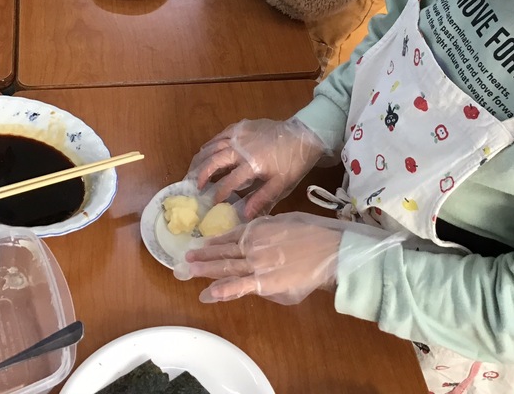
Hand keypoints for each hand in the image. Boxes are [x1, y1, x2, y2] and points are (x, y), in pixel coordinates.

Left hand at [175, 212, 342, 303]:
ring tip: (187, 272)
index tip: (201, 245)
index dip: (214, 242)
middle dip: (202, 256)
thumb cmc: (313, 232)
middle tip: (185, 259)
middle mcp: (252, 245)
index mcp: (257, 228)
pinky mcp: (264, 282)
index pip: (230, 236)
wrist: (328, 247)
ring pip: (225, 267)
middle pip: (222, 252)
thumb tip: (257, 232)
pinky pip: (240, 286)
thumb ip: (268, 226)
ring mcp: (256, 263)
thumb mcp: (286, 219)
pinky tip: (208, 294)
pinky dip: (223, 290)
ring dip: (205, 270)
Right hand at [187, 118, 330, 219]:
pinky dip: (211, 143)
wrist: (303, 135)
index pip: (228, 182)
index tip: (213, 203)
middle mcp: (241, 148)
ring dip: (202, 158)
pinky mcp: (242, 126)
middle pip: (214, 161)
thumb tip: (243, 215)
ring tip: (194, 169)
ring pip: (214, 145)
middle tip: (196, 186)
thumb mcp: (281, 184)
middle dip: (201, 174)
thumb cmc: (293, 162)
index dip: (218, 194)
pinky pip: (221, 133)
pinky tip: (207, 149)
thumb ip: (261, 199)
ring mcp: (240, 134)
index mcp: (251, 165)